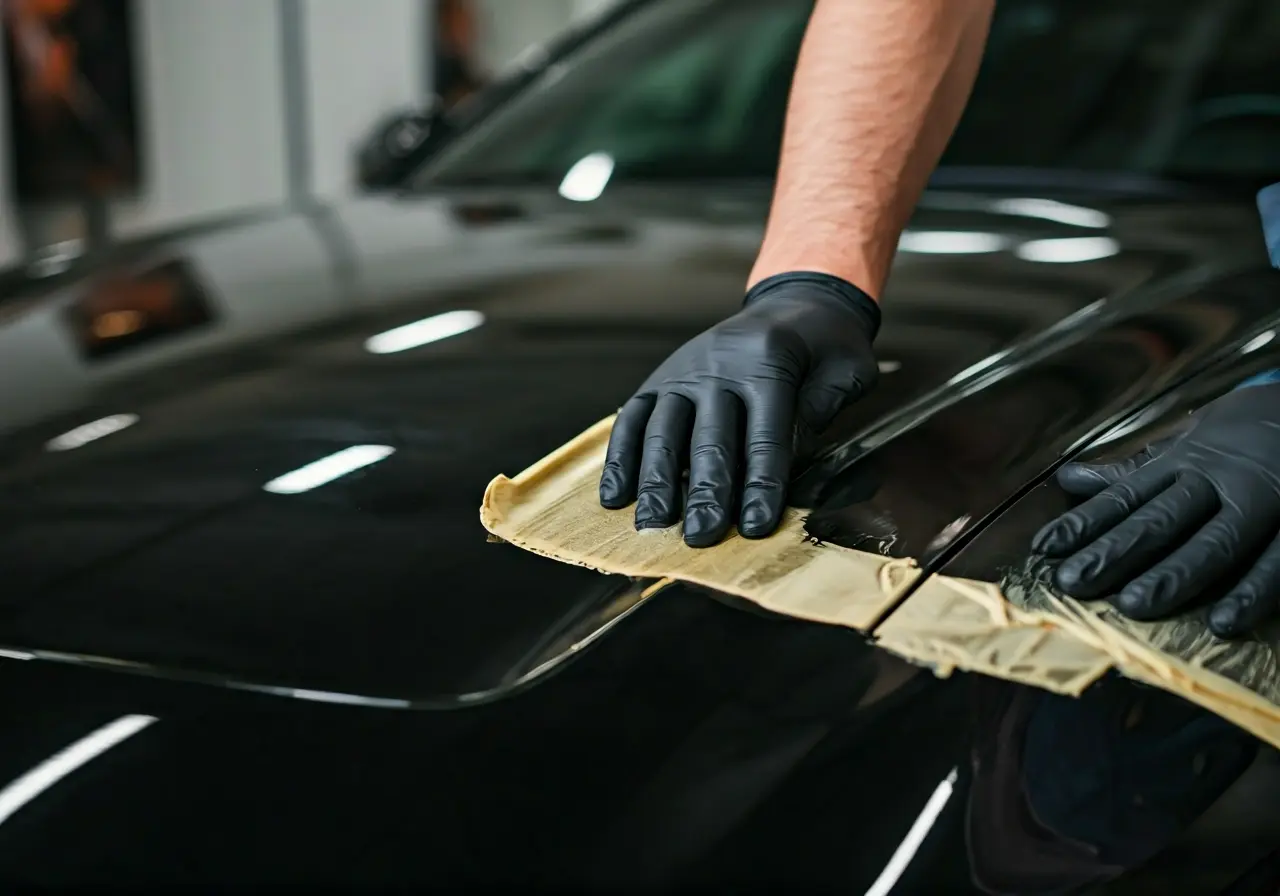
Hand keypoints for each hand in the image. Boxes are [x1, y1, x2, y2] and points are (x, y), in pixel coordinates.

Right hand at [598, 271, 879, 546]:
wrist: (792, 301)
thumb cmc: (826, 345)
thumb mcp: (848, 367)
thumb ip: (825, 408)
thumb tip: (794, 457)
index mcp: (770, 363)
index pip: (764, 435)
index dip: (761, 483)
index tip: (756, 526)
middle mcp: (719, 367)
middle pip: (709, 438)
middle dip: (705, 492)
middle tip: (702, 536)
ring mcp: (683, 372)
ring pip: (663, 430)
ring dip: (656, 481)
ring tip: (653, 525)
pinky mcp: (660, 380)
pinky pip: (633, 420)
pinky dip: (621, 458)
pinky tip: (615, 497)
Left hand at [1032, 382, 1279, 637]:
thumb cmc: (1244, 434)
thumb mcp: (1188, 443)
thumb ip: (1133, 471)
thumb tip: (1069, 479)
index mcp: (1186, 462)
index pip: (1126, 496)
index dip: (1084, 523)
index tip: (1043, 549)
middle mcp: (1221, 479)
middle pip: (1161, 519)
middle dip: (1115, 551)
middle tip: (1071, 583)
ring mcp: (1265, 501)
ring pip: (1216, 542)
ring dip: (1174, 575)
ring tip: (1132, 605)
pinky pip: (1279, 563)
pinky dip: (1252, 592)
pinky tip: (1223, 623)